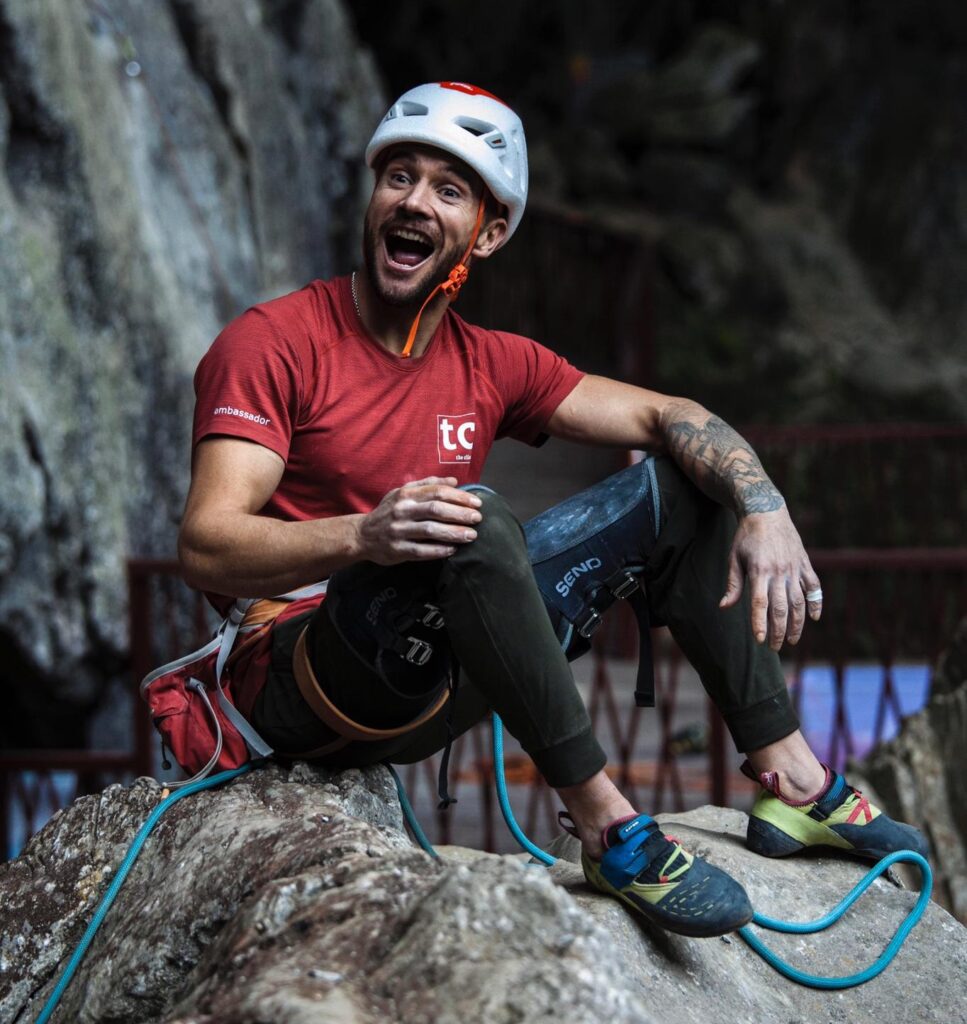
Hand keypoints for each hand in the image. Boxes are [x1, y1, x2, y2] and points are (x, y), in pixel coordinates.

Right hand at [357, 477, 481, 564]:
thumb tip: (454, 481)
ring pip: (431, 531)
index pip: (437, 492)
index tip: (476, 503)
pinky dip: (439, 550)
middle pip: (436, 510)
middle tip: (478, 519)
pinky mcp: (397, 550)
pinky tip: (453, 549)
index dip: (459, 497)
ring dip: (454, 533)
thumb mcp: (403, 492)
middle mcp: (402, 510)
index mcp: (406, 494)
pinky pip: (422, 551)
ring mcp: (399, 531)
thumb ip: (428, 485)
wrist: (362, 535)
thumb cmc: (389, 511)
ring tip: (471, 535)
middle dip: (460, 514)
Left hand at [719, 508, 821, 649]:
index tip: (760, 641)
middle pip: (781, 608)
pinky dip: (816, 603)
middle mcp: (779, 571)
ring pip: (799, 601)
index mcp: (759, 571)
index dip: (760, 624)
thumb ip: (733, 584)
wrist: (766, 511)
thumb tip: (724, 607)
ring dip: (797, 623)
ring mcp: (794, 568)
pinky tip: (814, 618)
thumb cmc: (746, 537)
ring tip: (792, 640)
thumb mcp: (734, 558)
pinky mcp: (804, 563)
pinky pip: (814, 586)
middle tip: (774, 647)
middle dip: (778, 631)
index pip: (760, 604)